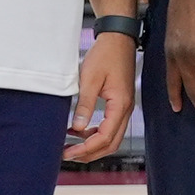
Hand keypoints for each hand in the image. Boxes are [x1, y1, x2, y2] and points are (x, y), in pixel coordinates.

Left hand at [66, 32, 136, 161]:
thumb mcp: (89, 79)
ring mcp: (124, 107)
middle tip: (68, 155)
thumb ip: (84, 105)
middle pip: (111, 143)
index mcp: (120, 105)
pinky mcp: (120, 103)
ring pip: (112, 137)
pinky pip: (110, 126)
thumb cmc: (105, 55)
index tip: (68, 152)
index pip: (104, 137)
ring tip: (72, 145)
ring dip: (93, 145)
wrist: (118, 39)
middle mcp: (126, 109)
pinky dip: (96, 133)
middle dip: (90, 153)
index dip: (86, 149)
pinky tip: (80, 131)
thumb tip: (77, 128)